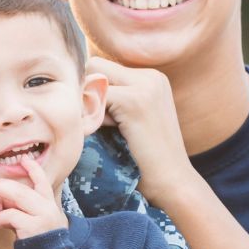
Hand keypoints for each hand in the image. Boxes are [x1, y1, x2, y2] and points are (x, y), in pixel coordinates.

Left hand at [0, 156, 65, 239]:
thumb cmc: (39, 244)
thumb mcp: (36, 222)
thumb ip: (25, 210)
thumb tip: (6, 201)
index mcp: (49, 204)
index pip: (42, 181)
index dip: (33, 169)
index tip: (24, 159)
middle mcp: (48, 207)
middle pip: (22, 187)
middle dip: (3, 186)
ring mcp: (42, 216)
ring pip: (17, 196)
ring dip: (0, 199)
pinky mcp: (33, 227)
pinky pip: (11, 215)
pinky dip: (0, 218)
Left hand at [89, 58, 198, 206]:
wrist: (174, 184)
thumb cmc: (147, 161)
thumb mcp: (130, 122)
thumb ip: (112, 102)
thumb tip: (74, 89)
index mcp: (152, 78)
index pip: (104, 67)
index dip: (90, 90)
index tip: (91, 116)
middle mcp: (151, 76)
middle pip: (95, 65)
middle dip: (85, 91)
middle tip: (91, 121)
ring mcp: (146, 86)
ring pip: (93, 77)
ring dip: (88, 102)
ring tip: (100, 128)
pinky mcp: (137, 101)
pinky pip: (97, 97)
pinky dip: (92, 115)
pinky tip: (103, 134)